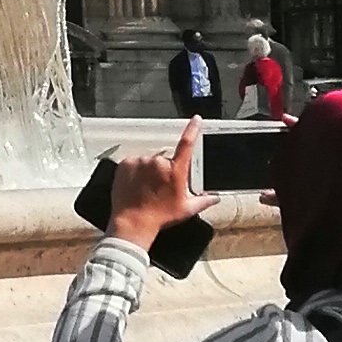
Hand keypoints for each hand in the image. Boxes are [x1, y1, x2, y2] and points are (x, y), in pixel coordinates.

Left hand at [107, 120, 207, 254]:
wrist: (133, 223)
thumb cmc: (159, 217)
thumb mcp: (186, 210)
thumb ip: (204, 201)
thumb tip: (215, 197)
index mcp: (175, 171)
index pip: (187, 143)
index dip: (193, 129)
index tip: (196, 119)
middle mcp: (158, 162)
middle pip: (165, 159)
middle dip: (164, 170)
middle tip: (160, 188)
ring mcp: (140, 162)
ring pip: (148, 162)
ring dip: (148, 171)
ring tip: (146, 189)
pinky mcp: (126, 164)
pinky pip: (134, 163)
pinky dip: (135, 171)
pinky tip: (136, 185)